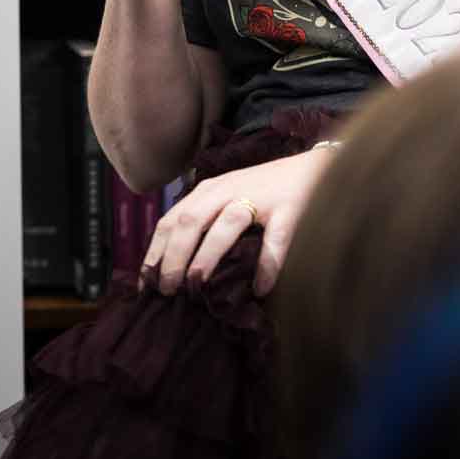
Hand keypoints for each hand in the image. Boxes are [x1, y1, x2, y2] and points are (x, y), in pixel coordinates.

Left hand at [141, 147, 333, 298]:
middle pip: (190, 222)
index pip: (170, 220)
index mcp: (206, 192)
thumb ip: (203, 222)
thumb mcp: (225, 199)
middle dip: (173, 256)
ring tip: (197, 286)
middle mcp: (226, 191)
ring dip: (207, 255)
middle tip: (167, 290)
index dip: (155, 251)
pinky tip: (261, 288)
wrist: (313, 168)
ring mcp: (258, 198)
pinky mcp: (288, 209)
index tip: (146, 282)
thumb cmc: (263, 192)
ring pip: (225, 225)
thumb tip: (174, 266)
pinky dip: (267, 264)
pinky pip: (275, 239)